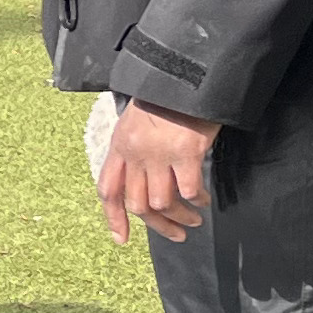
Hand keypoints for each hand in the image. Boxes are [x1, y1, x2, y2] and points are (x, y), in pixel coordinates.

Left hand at [96, 99, 220, 243]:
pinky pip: (189, 191)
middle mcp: (135, 153)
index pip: (108, 189)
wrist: (187, 73)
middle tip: (177, 234)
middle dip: (157, 225)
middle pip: (137, 204)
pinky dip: (197, 201)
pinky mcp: (185, 153)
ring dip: (180, 217)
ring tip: (194, 219)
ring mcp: (159, 154)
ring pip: (162, 203)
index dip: (113, 217)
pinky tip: (204, 200)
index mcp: (120, 144)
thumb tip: (141, 178)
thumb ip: (135, 149)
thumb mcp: (138, 120)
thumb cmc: (166, 96)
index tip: (122, 239)